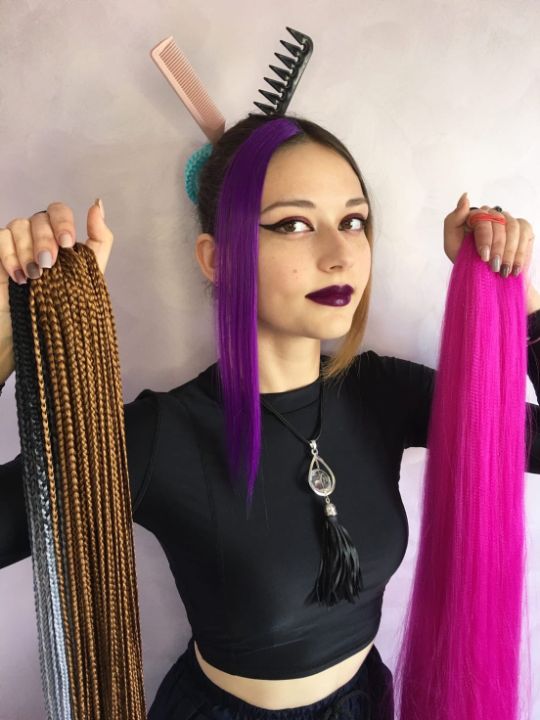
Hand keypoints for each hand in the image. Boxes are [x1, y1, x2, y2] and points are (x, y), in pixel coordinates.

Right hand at [0, 199, 113, 380]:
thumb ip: (98, 240)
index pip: (58, 210)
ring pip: (18, 225)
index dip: (62, 221)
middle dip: (45, 239)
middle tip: (49, 264)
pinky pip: (0, 239)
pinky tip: (18, 277)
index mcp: (58, 238)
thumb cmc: (64, 307)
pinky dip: (10, 256)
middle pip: (39, 217)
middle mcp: (37, 237)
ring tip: (35, 276)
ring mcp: (15, 245)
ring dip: (28, 250)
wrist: (38, 336)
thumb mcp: (88, 274)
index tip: (68, 243)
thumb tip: (98, 203)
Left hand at [443, 193, 534, 285]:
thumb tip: (465, 196)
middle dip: (497, 248)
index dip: (485, 238)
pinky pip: (525, 232)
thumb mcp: (451, 243)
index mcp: (475, 215)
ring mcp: (508, 220)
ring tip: (504, 270)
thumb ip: (453, 219)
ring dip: (509, 251)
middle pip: (499, 223)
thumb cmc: (464, 258)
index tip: (483, 257)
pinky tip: (515, 267)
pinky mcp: (523, 227)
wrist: (481, 274)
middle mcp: (492, 214)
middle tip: (494, 266)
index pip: (482, 219)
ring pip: (513, 227)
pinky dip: (520, 252)